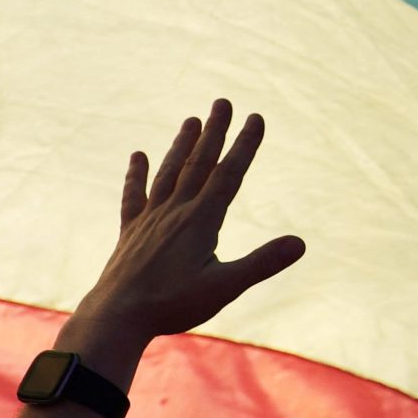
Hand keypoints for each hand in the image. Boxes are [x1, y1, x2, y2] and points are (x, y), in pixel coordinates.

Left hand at [67, 99, 303, 350]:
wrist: (116, 316)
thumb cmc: (173, 305)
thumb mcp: (225, 287)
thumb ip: (262, 263)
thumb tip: (301, 243)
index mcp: (201, 220)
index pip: (228, 174)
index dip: (245, 145)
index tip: (256, 117)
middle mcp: (175, 211)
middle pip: (199, 163)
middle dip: (214, 132)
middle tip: (223, 102)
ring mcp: (151, 219)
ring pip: (169, 173)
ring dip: (182, 145)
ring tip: (191, 120)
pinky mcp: (131, 232)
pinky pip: (135, 196)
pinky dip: (137, 175)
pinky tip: (139, 156)